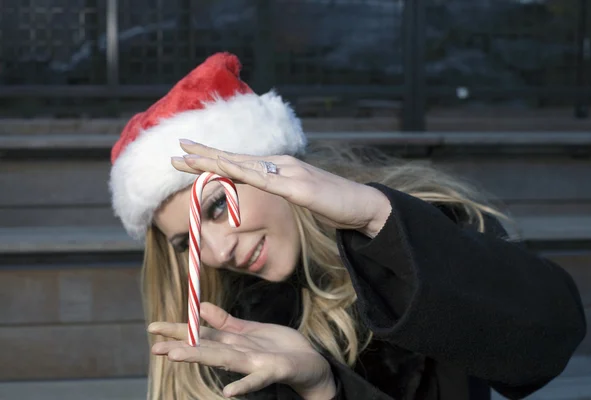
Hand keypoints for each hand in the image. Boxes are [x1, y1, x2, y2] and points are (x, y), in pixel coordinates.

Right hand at [149, 302, 335, 398]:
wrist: (310, 363)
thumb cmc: (279, 348)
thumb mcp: (250, 330)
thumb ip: (226, 322)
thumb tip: (201, 307)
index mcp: (232, 342)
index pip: (200, 334)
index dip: (177, 331)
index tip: (153, 329)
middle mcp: (238, 354)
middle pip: (206, 348)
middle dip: (181, 347)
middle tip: (156, 348)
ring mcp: (253, 363)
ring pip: (224, 359)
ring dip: (201, 358)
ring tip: (178, 356)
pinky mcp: (272, 370)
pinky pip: (256, 379)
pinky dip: (243, 385)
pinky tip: (228, 392)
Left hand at [172, 140, 391, 236]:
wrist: (362, 205)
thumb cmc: (332, 203)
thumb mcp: (300, 195)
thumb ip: (282, 189)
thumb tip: (265, 188)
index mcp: (279, 168)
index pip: (240, 162)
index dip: (213, 157)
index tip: (188, 154)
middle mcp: (281, 165)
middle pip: (236, 158)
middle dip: (204, 154)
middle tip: (176, 148)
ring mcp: (290, 173)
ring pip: (245, 165)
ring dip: (215, 160)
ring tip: (189, 157)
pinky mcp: (300, 188)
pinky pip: (267, 181)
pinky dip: (243, 174)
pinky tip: (226, 169)